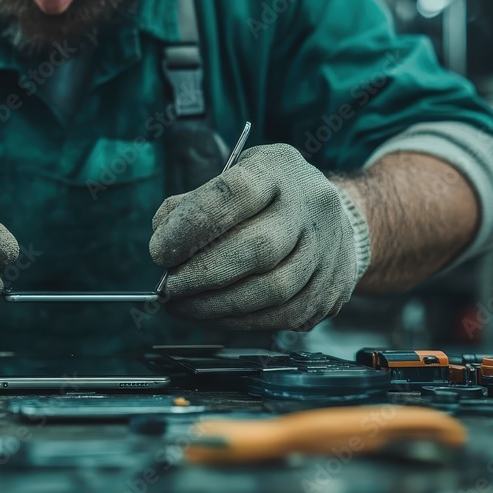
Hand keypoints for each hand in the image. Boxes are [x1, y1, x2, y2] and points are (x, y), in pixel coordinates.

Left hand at [149, 143, 370, 330]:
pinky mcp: (331, 287)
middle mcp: (309, 208)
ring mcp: (326, 250)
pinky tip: (216, 316)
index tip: (159, 251)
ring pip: (273, 290)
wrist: (333, 215)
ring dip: (217, 306)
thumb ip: (196, 201)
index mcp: (278, 171)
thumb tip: (163, 234)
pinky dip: (242, 321)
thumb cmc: (270, 195)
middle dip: (202, 275)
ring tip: (183, 307)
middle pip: (258, 249)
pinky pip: (285, 316)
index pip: (235, 194)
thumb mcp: (233, 175)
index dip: (193, 225)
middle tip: (168, 288)